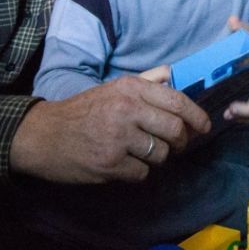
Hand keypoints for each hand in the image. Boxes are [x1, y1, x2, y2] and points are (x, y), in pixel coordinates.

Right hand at [10, 74, 209, 183]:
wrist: (43, 135)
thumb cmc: (82, 111)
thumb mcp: (112, 88)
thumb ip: (146, 81)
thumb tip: (175, 75)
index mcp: (130, 88)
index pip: (178, 101)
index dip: (197, 116)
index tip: (204, 127)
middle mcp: (127, 109)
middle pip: (176, 130)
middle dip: (181, 142)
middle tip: (175, 146)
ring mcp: (119, 138)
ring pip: (161, 154)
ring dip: (157, 158)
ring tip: (139, 153)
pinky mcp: (111, 164)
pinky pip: (143, 173)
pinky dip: (137, 172)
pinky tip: (122, 164)